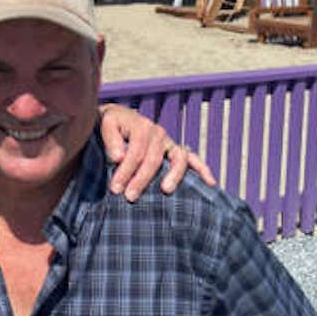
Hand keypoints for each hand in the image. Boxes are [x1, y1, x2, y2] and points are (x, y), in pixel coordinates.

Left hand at [97, 103, 217, 200]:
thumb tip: (119, 157)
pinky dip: (202, 169)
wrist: (118, 118)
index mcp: (141, 126)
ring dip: (173, 175)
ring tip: (165, 190)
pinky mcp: (175, 150)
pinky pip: (192, 159)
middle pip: (154, 159)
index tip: (116, 189)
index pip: (135, 152)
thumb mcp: (106, 124)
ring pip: (177, 158)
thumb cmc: (111, 125)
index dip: (125, 171)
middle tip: (129, 197)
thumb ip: (111, 139)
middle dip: (141, 179)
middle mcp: (158, 132)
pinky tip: (210, 183)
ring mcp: (169, 142)